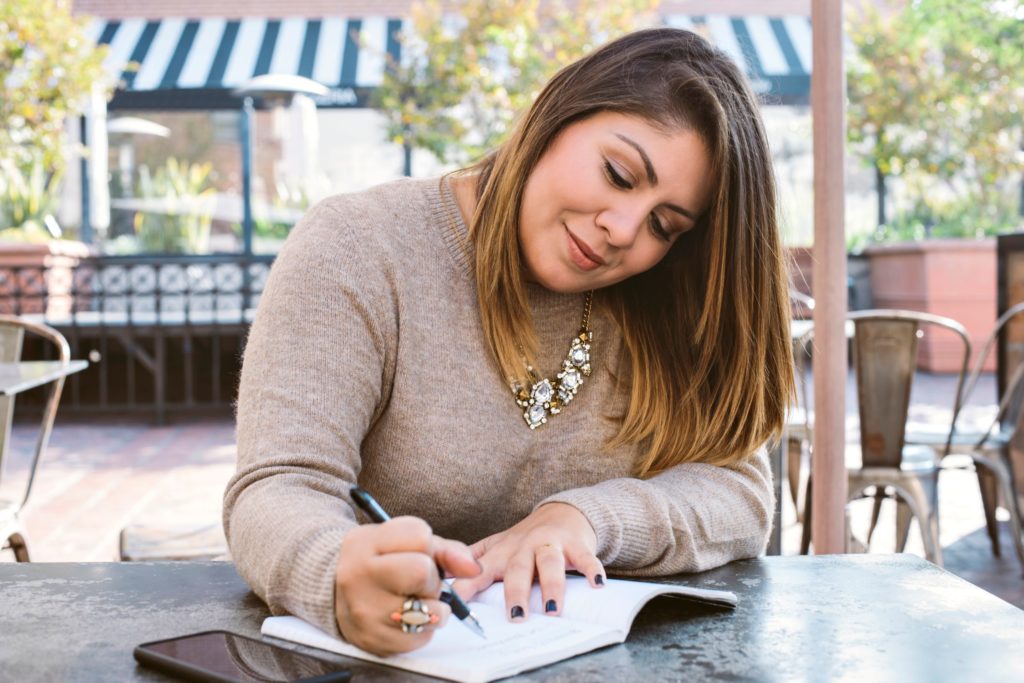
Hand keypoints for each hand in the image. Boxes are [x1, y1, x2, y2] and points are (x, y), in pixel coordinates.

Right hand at [334, 516, 479, 655]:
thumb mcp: (402, 542)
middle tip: (417, 581)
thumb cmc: (377, 562)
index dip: (428, 546)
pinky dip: (423, 629)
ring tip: (415, 600)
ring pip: (429, 610)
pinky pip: (421, 638)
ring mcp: (364, 611)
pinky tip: (408, 618)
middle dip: (431, 578)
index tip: (415, 553)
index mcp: (366, 543)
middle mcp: (359, 576)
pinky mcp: (373, 640)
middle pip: (423, 572)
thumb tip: (474, 568)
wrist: (335, 592)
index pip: (421, 537)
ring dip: (434, 607)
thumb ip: (444, 549)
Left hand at [452, 503, 603, 621]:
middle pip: (517, 569)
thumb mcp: (496, 546)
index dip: (466, 587)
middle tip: (516, 616)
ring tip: (552, 610)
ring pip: (549, 564)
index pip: (478, 572)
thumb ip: (473, 561)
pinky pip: (585, 557)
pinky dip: (591, 569)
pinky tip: (596, 584)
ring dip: (551, 586)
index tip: (455, 603)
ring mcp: (549, 544)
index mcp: (501, 553)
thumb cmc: (525, 537)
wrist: (562, 512)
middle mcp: (523, 547)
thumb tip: (443, 578)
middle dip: (516, 592)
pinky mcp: (575, 543)